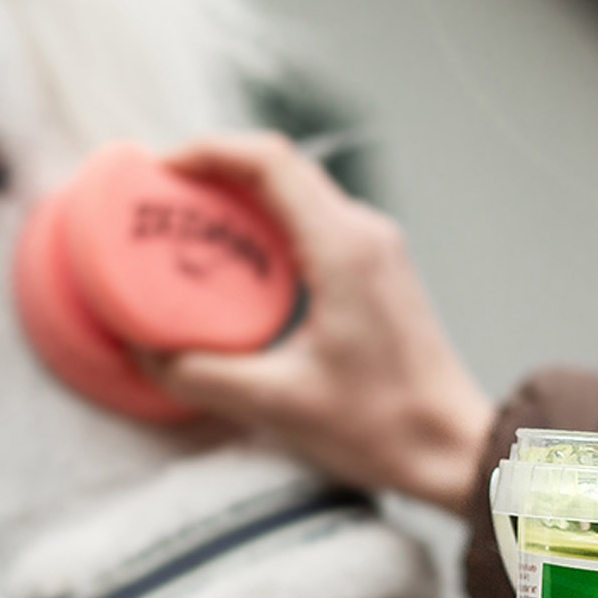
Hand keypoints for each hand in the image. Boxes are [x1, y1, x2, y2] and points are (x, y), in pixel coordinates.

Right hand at [147, 133, 494, 517]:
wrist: (451, 446)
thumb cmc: (382, 425)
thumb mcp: (275, 403)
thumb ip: (200, 374)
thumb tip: (146, 352)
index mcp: (343, 248)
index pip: (269, 162)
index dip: (209, 151)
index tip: (161, 168)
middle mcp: (365, 232)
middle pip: (282, 167)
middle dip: (218, 168)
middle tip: (163, 193)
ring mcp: (377, 248)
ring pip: (300, 191)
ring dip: (244, 194)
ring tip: (190, 219)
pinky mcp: (378, 270)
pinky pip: (315, 222)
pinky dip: (270, 225)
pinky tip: (238, 259)